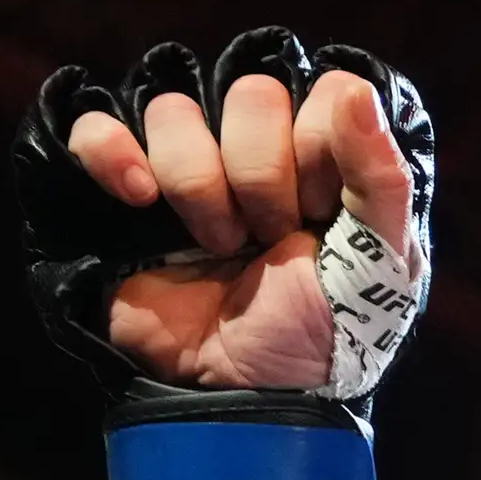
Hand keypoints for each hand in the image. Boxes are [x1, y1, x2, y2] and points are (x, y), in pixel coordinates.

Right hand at [63, 69, 415, 390]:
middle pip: (249, 93)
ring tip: (221, 245)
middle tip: (270, 236)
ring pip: (173, 107)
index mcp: (326, 157)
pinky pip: (96, 125)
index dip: (321, 149)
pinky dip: (113, 153)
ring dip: (200, 186)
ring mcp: (187, 165)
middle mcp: (257, 148)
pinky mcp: (123, 189)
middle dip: (263, 176)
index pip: (321, 90)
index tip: (325, 212)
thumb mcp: (384, 264)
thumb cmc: (325, 331)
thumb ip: (384, 177)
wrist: (249, 393)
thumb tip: (352, 86)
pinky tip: (141, 199)